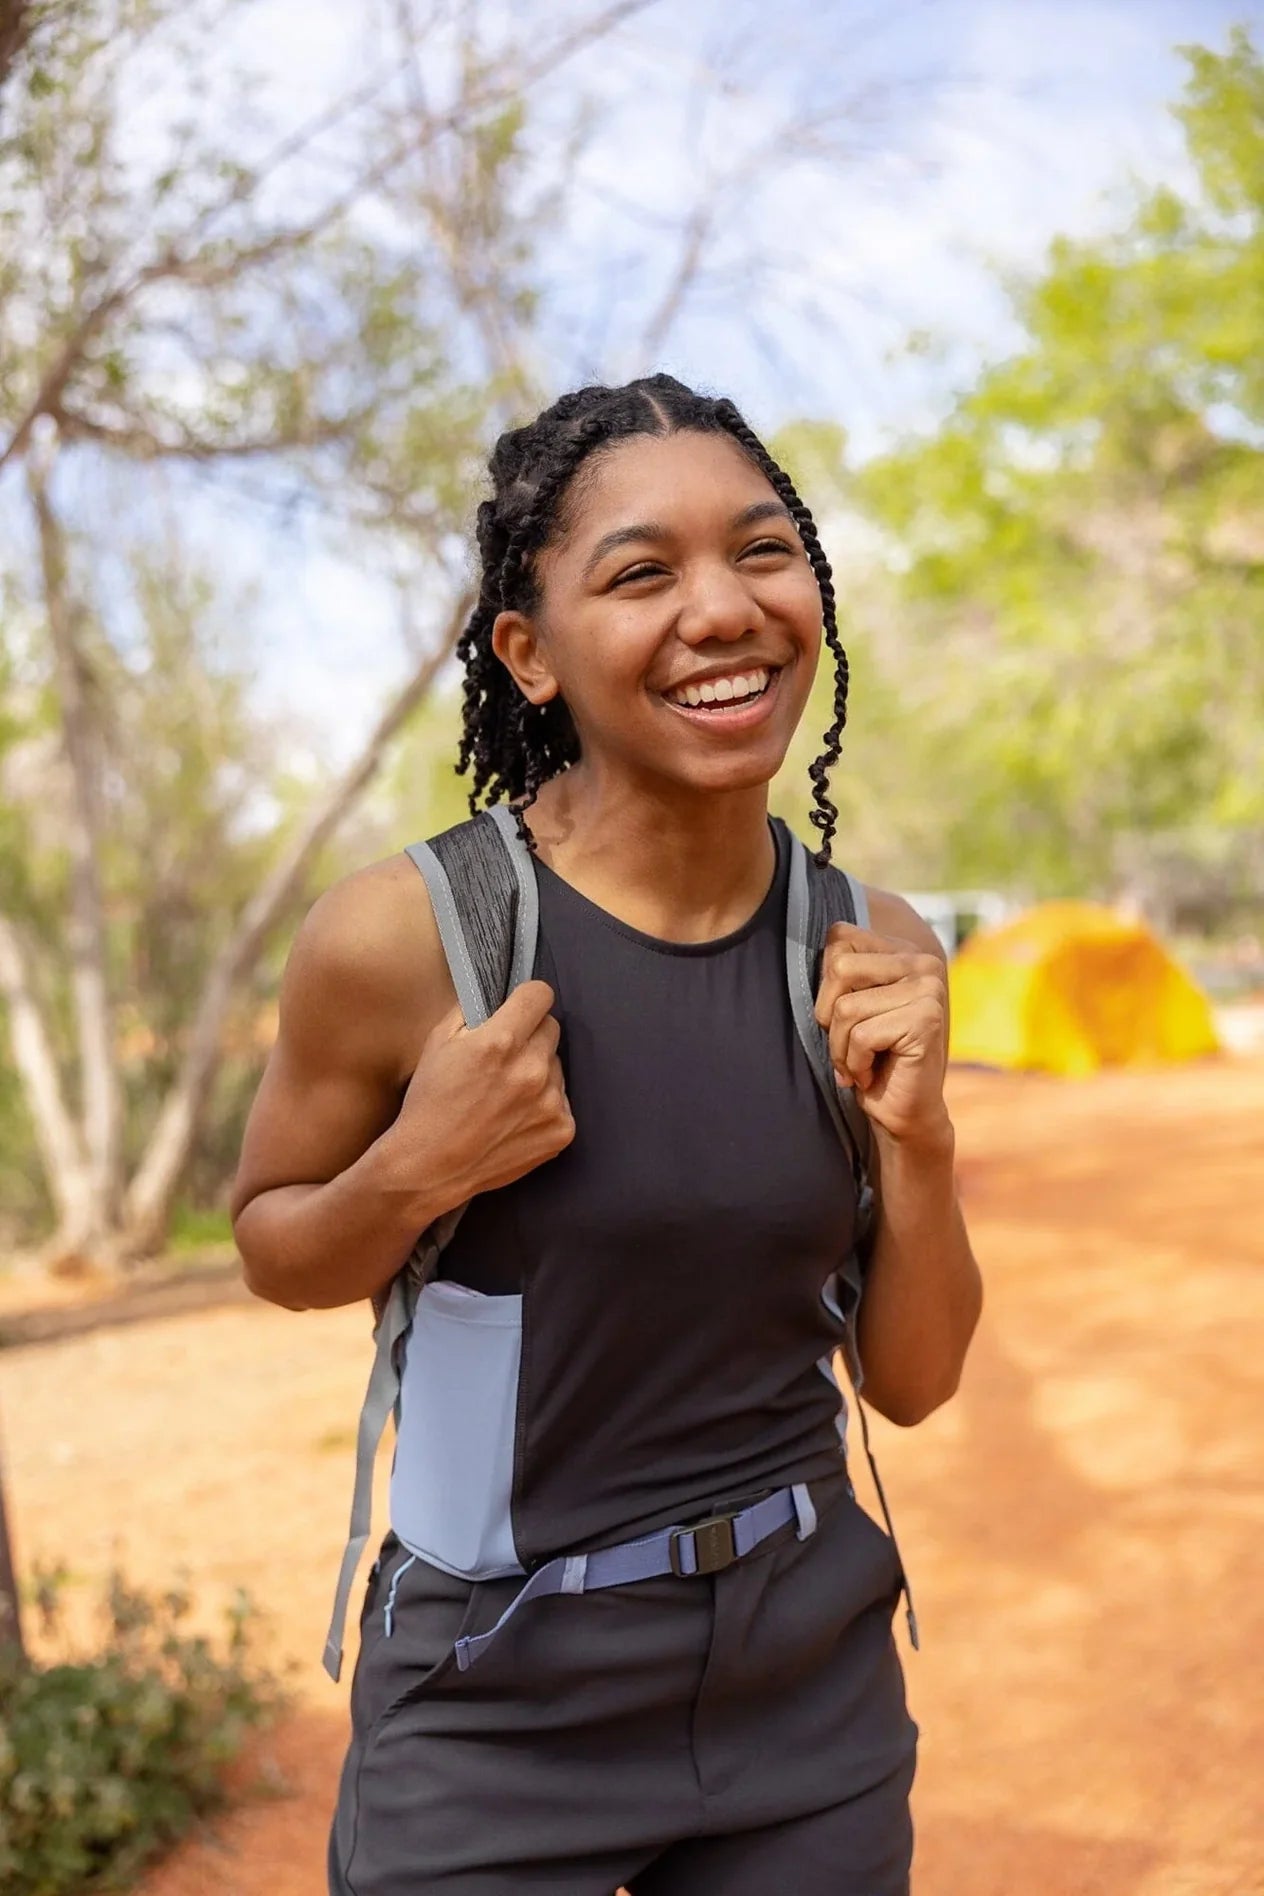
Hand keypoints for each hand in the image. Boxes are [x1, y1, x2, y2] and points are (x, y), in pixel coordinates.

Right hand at [389, 979, 574, 1202]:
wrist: (431, 1168)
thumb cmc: (429, 1103)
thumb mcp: (437, 1042)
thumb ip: (471, 1009)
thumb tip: (497, 994)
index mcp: (500, 1042)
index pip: (540, 994)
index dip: (526, 999)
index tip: (519, 1009)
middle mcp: (531, 1069)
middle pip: (551, 1029)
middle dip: (530, 1036)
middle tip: (505, 1058)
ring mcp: (551, 1102)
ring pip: (557, 1066)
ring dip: (538, 1072)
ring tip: (506, 1095)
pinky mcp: (562, 1130)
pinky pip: (562, 1101)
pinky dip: (544, 1105)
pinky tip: (515, 1118)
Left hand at [813, 922, 949, 1146]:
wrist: (903, 1112)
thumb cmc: (869, 1058)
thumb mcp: (847, 1006)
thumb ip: (838, 973)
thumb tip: (798, 940)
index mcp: (902, 950)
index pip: (839, 936)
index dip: (826, 983)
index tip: (844, 1015)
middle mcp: (922, 962)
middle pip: (838, 968)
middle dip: (829, 1015)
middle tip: (849, 1043)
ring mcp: (929, 989)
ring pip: (846, 1007)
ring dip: (841, 1046)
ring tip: (859, 1062)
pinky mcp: (927, 1020)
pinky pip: (862, 1036)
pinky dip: (855, 1063)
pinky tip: (871, 1073)